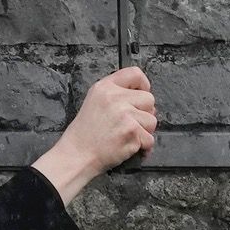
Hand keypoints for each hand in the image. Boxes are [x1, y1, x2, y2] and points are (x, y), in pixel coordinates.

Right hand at [32, 67, 156, 203]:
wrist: (77, 156)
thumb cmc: (85, 134)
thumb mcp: (94, 102)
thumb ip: (116, 94)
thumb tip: (142, 97)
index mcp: (105, 87)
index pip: (135, 73)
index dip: (143, 85)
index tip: (141, 95)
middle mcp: (116, 98)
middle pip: (149, 99)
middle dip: (144, 113)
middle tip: (130, 124)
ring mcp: (125, 115)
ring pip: (152, 120)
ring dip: (144, 132)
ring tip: (126, 136)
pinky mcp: (132, 132)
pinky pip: (150, 139)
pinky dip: (142, 147)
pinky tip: (128, 146)